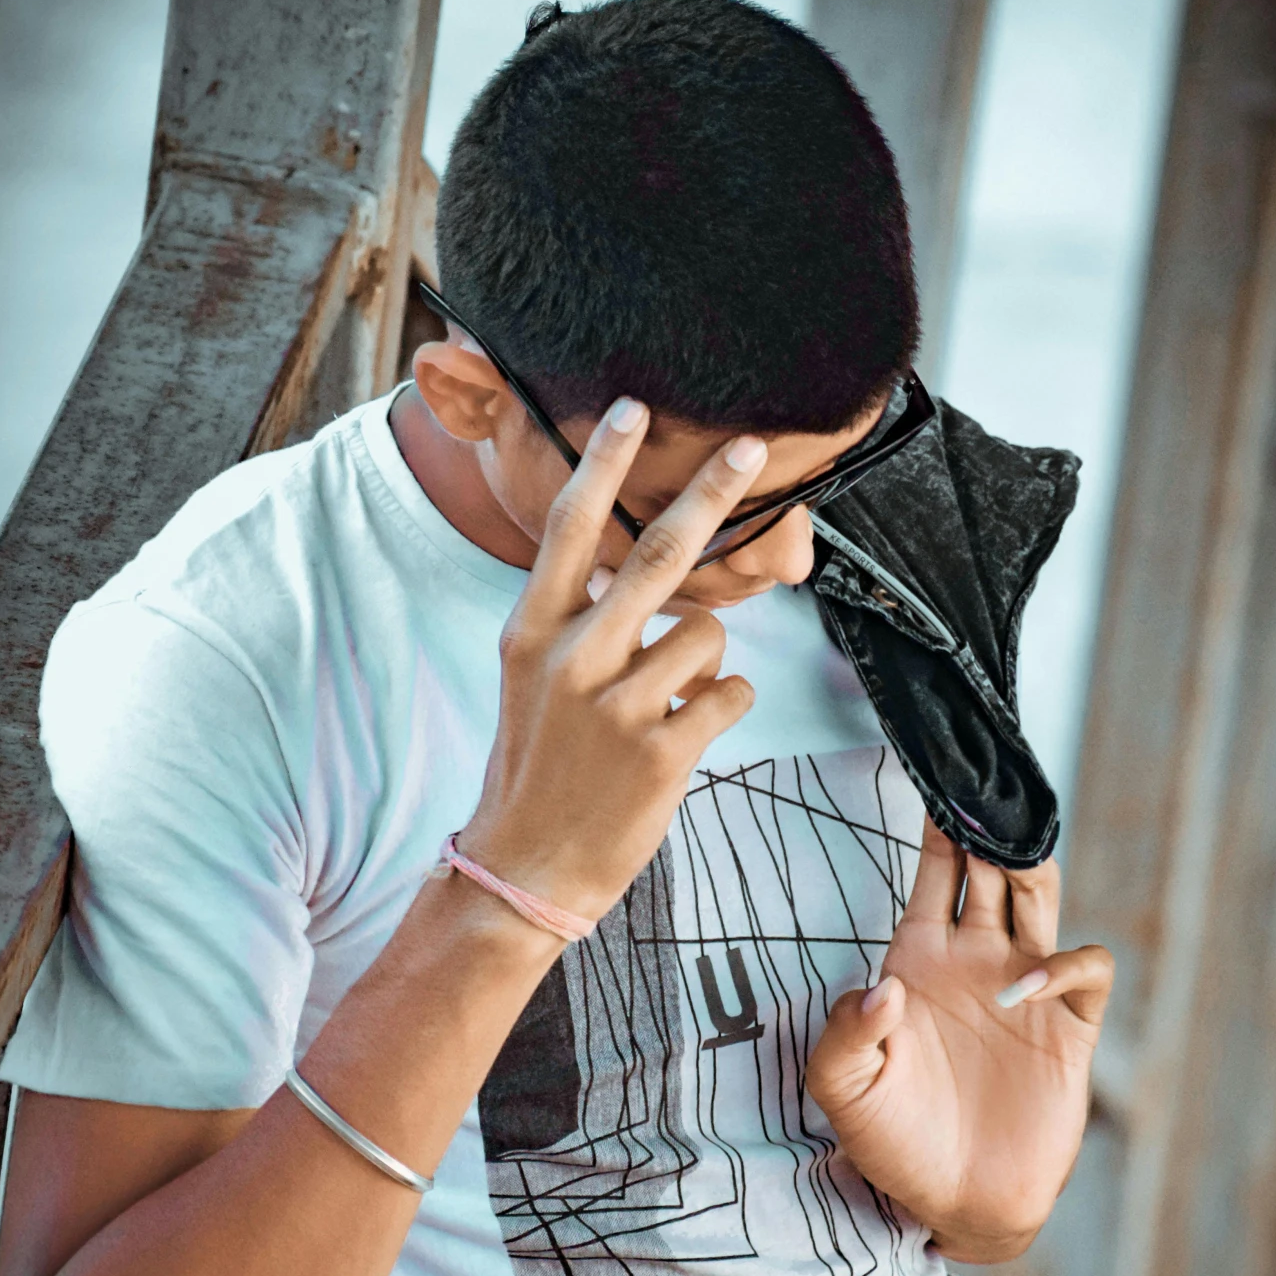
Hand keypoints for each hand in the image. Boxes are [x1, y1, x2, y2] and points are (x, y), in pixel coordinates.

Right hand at [461, 400, 766, 923]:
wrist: (524, 868)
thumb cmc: (539, 765)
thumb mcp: (533, 680)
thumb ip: (577, 621)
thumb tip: (635, 570)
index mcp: (533, 633)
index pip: (570, 529)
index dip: (605, 464)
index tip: (634, 408)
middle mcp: (572, 660)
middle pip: (657, 556)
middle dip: (711, 494)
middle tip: (750, 447)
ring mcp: (616, 706)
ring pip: (706, 636)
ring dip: (705, 662)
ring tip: (665, 704)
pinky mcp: (661, 752)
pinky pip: (730, 694)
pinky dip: (723, 707)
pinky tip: (683, 736)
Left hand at [805, 825, 1112, 1260]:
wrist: (955, 1202)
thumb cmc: (891, 1143)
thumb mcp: (841, 1092)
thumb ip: (842, 1036)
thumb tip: (881, 988)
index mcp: (918, 955)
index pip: (934, 868)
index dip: (940, 823)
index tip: (938, 774)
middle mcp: (975, 957)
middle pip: (991, 865)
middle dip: (990, 825)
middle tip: (985, 787)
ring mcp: (1025, 986)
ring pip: (1040, 897)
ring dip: (1031, 867)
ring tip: (1014, 852)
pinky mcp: (1068, 1028)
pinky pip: (1086, 969)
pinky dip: (1068, 962)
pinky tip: (1029, 982)